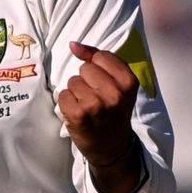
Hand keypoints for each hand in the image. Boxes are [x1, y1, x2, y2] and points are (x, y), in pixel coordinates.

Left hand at [59, 42, 141, 192]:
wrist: (111, 148)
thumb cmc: (113, 111)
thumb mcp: (118, 85)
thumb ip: (98, 60)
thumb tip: (73, 45)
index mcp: (129, 83)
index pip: (101, 57)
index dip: (97, 68)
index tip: (104, 83)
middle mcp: (114, 94)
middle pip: (85, 69)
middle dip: (87, 81)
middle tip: (96, 98)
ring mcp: (95, 105)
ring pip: (72, 81)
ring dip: (76, 93)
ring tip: (88, 107)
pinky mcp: (78, 114)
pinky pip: (63, 95)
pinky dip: (67, 103)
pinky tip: (78, 114)